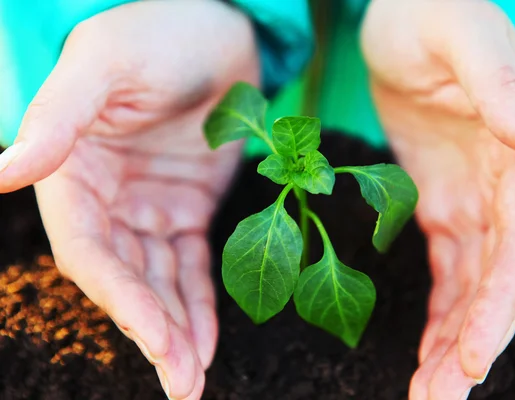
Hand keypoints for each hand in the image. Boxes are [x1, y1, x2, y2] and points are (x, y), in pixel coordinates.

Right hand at [0, 1, 258, 397]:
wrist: (218, 29)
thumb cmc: (158, 34)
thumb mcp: (103, 64)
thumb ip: (57, 118)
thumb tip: (1, 173)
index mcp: (74, 171)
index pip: (89, 251)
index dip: (120, 297)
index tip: (156, 337)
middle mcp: (107, 199)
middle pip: (125, 278)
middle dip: (153, 330)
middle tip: (182, 383)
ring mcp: (149, 208)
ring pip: (160, 281)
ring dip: (177, 329)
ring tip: (194, 377)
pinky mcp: (188, 209)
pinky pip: (192, 264)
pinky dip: (200, 302)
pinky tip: (206, 340)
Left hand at [361, 1, 514, 397]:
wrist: (401, 14)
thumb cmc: (429, 11)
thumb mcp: (461, 36)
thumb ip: (505, 84)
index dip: (500, 305)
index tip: (472, 358)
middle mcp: (507, 187)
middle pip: (500, 280)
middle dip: (474, 343)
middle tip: (436, 399)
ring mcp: (474, 199)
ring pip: (473, 286)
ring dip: (453, 341)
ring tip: (427, 392)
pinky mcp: (441, 203)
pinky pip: (446, 268)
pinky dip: (439, 311)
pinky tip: (427, 349)